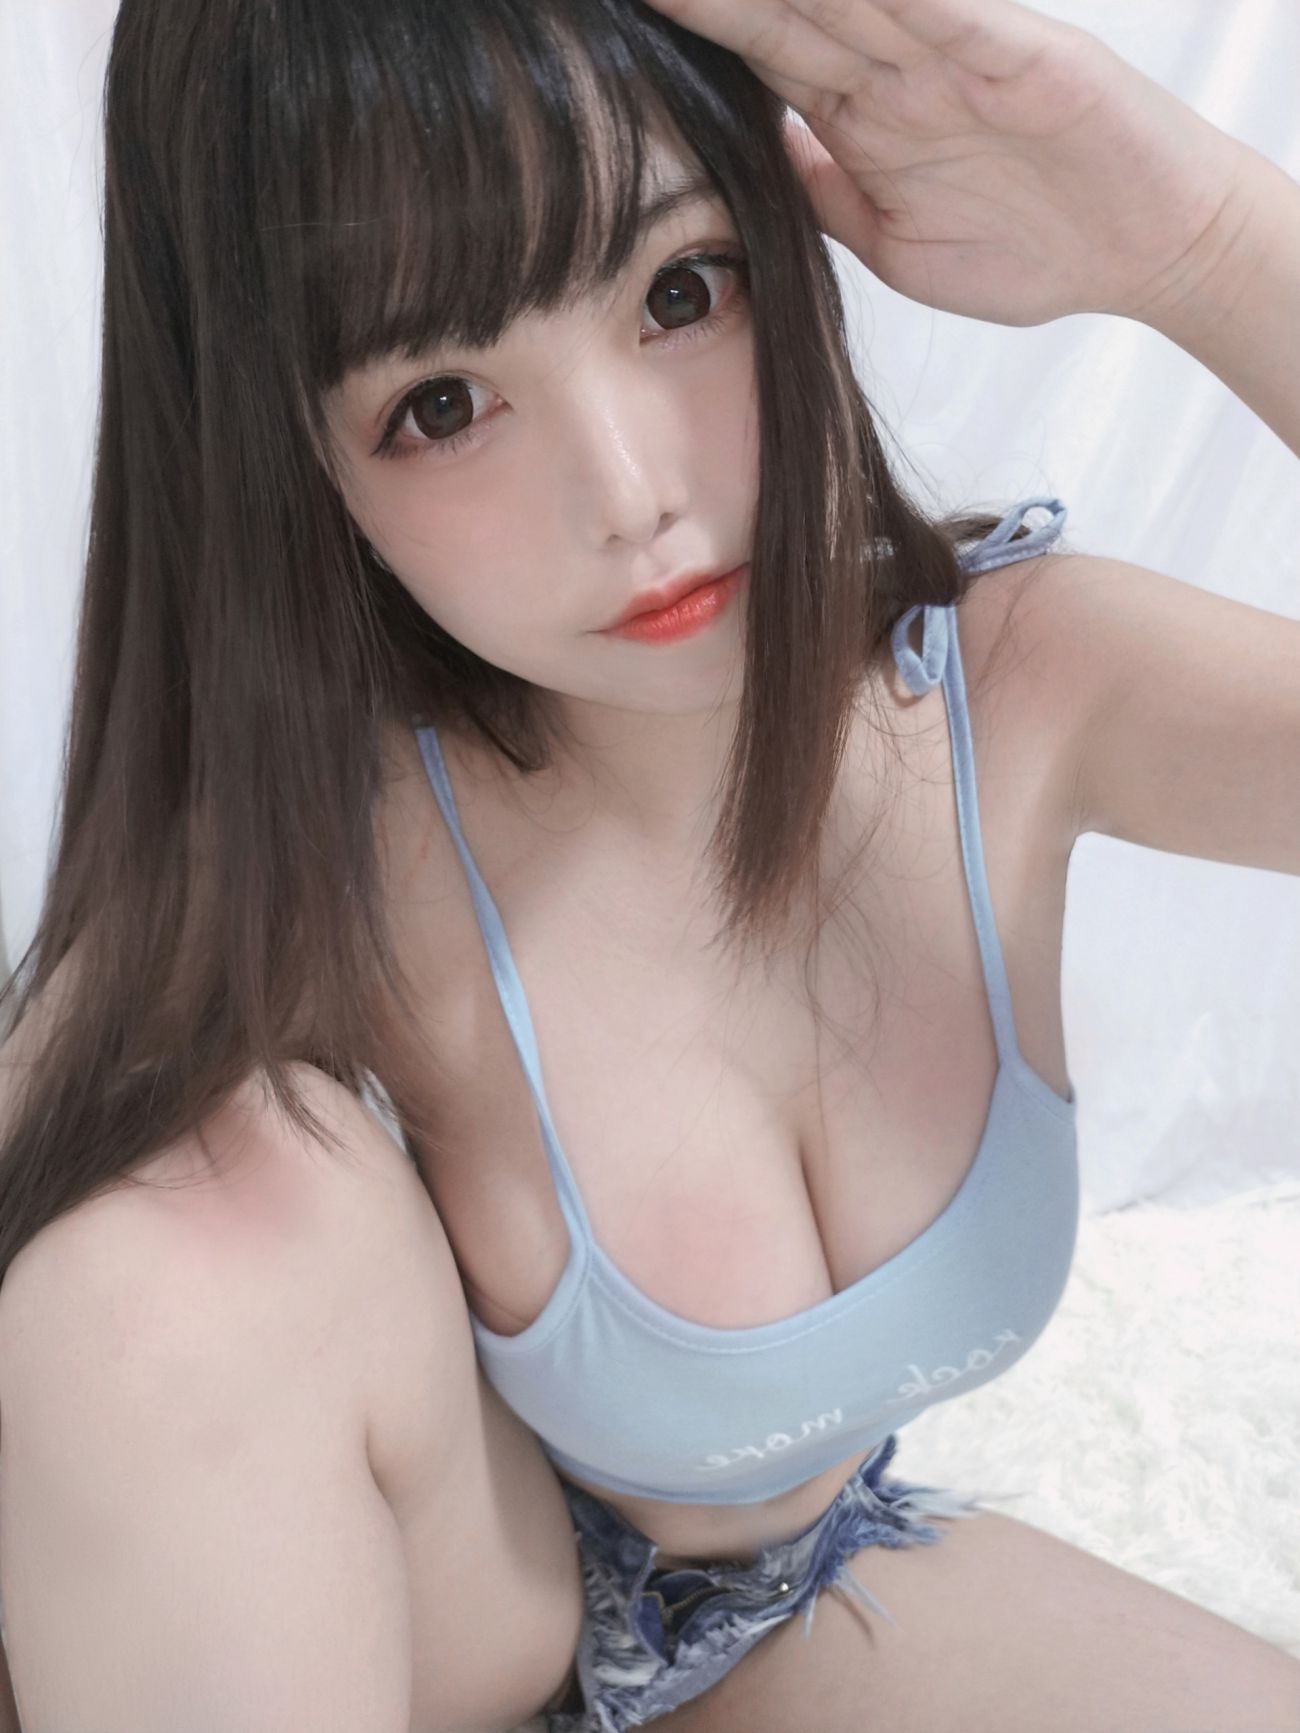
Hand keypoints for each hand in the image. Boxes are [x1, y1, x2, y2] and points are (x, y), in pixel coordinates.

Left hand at [640, 0, 1251, 328]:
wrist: (1142, 254)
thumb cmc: (1030, 251)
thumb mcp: (893, 246)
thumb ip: (827, 199)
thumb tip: (762, 168)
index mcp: (861, 115)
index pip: (760, 53)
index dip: (696, 25)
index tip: (629, 11)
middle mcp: (896, 70)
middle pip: (787, 8)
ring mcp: (953, 52)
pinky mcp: (1016, 51)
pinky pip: (944, 12)